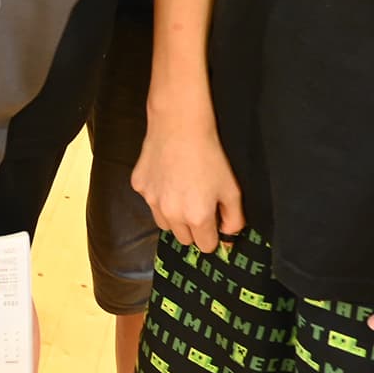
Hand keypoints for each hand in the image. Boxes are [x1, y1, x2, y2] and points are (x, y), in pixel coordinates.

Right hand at [131, 110, 243, 253]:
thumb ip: (234, 220)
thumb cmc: (209, 156)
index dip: (212, 236)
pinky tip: (168, 178)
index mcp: (197, 217)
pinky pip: (151, 202)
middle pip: (183, 239)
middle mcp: (172, 213)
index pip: (205, 246)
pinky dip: (159, 197)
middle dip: (193, 229)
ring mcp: (152, 200)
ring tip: (182, 194)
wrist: (180, 126)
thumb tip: (228, 237)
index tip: (214, 224)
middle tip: (199, 206)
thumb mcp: (232, 190)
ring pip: (164, 224)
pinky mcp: (139, 186)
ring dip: (174, 217)